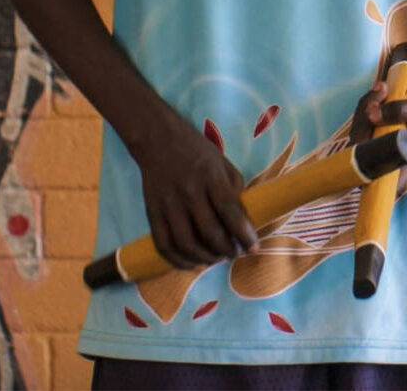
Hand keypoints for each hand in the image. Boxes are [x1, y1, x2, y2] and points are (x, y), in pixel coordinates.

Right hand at [129, 110, 257, 270]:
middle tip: (235, 254)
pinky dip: (178, 260)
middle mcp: (189, 192)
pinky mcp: (152, 213)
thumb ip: (234, 189)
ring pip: (185, 242)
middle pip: (209, 231)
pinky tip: (193, 264)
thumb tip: (243, 220)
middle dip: (226, 249)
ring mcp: (168, 204)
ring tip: (217, 259)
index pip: (230, 211)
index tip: (254, 248)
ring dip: (204, 258)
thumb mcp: (223, 163)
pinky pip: (163, 244)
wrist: (159, 141)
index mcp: (211, 177)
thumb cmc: (198, 152)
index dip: (243, 234)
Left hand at [352, 82, 406, 194]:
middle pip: (360, 150)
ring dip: (366, 109)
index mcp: (406, 164)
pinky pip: (367, 126)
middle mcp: (393, 162)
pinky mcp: (383, 138)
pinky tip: (381, 93)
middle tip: (380, 93)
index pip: (373, 175)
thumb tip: (370, 114)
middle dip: (364, 118)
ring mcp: (386, 151)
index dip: (360, 157)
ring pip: (361, 135)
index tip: (368, 128)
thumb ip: (399, 111)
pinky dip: (370, 108)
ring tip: (383, 89)